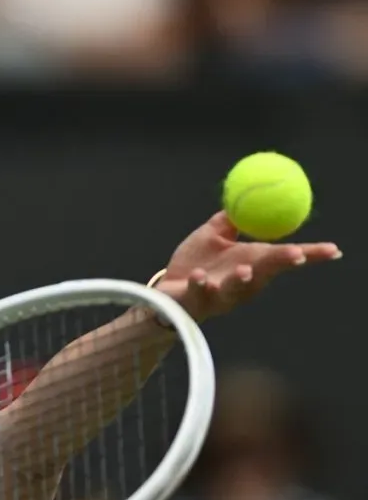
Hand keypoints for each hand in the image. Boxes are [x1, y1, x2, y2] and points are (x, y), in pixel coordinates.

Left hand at [156, 211, 341, 321]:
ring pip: (236, 289)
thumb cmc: (194, 264)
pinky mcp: (197, 303)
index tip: (332, 251)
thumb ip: (229, 219)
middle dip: (281, 263)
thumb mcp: (211, 236)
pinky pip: (200, 293)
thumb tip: (246, 196)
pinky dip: (200, 284)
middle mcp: (241, 283)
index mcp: (251, 263)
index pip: (283, 258)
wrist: (166, 293)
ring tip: (245, 270)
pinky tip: (199, 275)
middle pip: (266, 273)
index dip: (309, 255)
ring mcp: (220, 295)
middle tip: (296, 254)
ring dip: (241, 280)